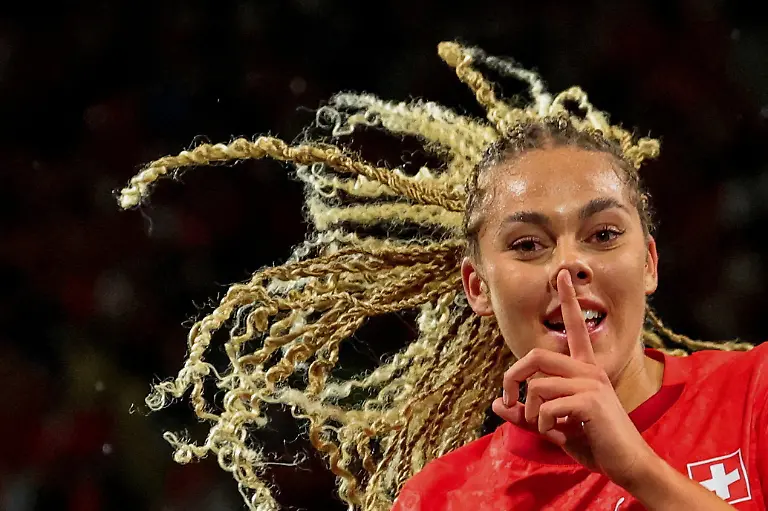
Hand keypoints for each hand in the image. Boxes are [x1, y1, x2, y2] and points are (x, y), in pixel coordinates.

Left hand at [491, 270, 656, 488]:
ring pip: (537, 386)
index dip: (569, 300)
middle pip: (535, 356)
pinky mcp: (590, 402)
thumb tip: (496, 404)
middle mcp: (588, 370)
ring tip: (549, 429)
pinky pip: (546, 407)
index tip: (563, 275)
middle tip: (507, 400)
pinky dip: (543, 426)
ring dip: (532, 414)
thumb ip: (525, 413)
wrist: (627, 465)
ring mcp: (591, 384)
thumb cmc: (593, 443)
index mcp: (584, 369)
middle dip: (512, 378)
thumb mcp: (552, 426)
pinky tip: (560, 435)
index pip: (575, 327)